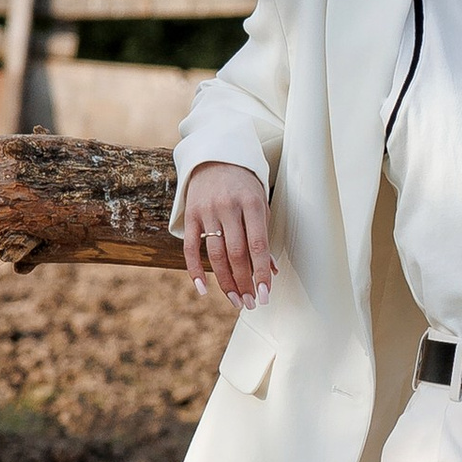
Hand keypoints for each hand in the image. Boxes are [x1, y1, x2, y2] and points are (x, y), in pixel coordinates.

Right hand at [179, 162, 274, 309]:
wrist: (216, 158)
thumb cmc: (244, 186)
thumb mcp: (260, 204)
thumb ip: (264, 235)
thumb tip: (271, 271)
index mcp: (251, 203)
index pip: (258, 245)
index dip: (262, 272)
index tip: (265, 294)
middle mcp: (228, 207)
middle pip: (236, 253)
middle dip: (244, 282)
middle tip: (250, 303)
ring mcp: (207, 211)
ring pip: (215, 255)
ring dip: (225, 282)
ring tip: (236, 300)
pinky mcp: (190, 215)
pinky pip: (190, 248)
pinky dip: (195, 271)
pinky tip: (203, 290)